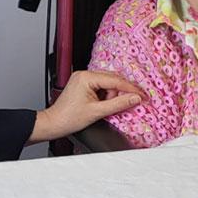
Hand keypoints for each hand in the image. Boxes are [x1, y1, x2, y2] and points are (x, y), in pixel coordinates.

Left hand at [27, 70, 143, 143]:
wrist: (54, 123)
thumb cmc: (69, 118)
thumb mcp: (97, 112)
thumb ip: (118, 104)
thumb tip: (134, 99)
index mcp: (86, 77)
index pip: (115, 81)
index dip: (131, 89)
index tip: (142, 95)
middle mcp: (84, 74)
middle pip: (112, 80)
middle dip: (122, 92)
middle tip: (134, 101)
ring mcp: (83, 79)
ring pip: (108, 84)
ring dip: (112, 95)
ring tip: (106, 108)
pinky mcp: (83, 85)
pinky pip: (101, 87)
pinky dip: (106, 96)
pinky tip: (104, 105)